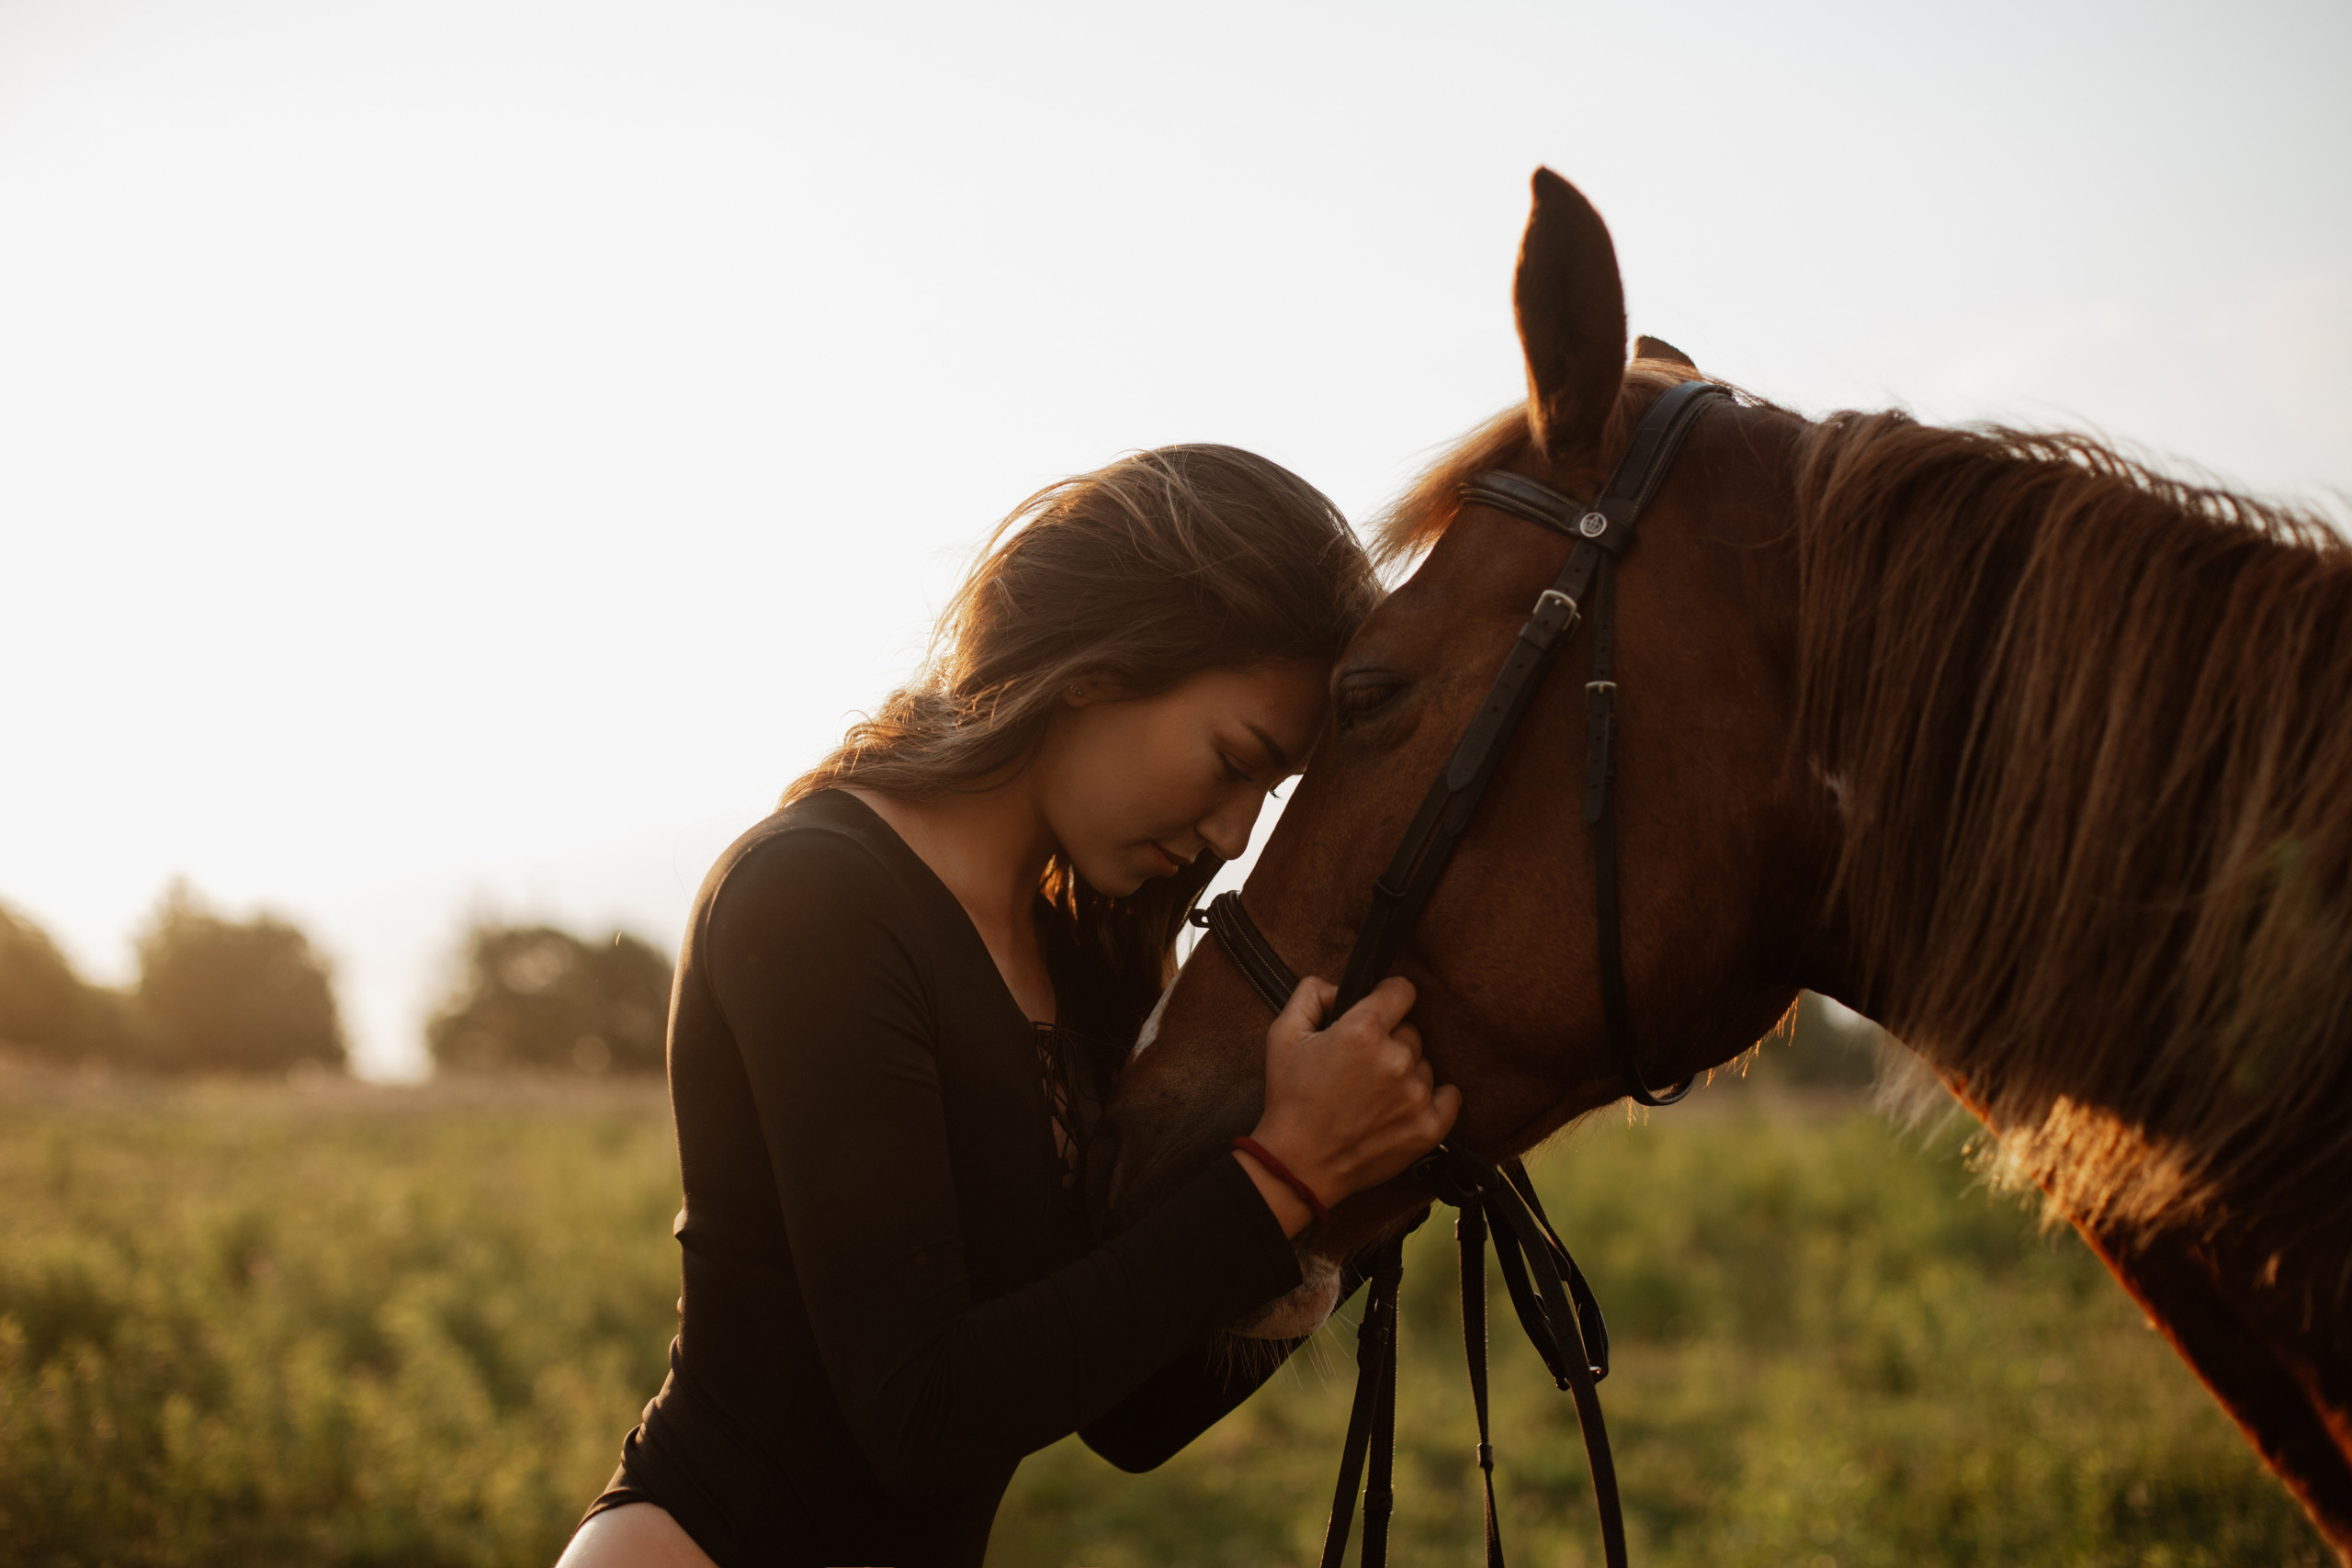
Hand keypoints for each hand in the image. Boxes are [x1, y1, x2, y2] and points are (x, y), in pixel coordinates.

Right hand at [1232, 975, 1459, 1235]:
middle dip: (1390, 1041)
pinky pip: (1449, 1097)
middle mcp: (1395, 1059)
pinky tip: (1405, 1105)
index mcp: (1363, 1031)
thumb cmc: (1289, 1100)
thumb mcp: (1282, 1035)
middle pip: (1410, 1031)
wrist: (1298, 1165)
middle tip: (1361, 1066)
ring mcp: (1415, 1094)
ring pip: (1424, 1065)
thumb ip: (1310, 994)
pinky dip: (1432, 1099)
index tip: (1380, 1010)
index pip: (1402, 989)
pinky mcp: (1428, 1127)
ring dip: (1405, 1073)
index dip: (1388, 996)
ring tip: (1372, 1095)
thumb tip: (1338, 987)